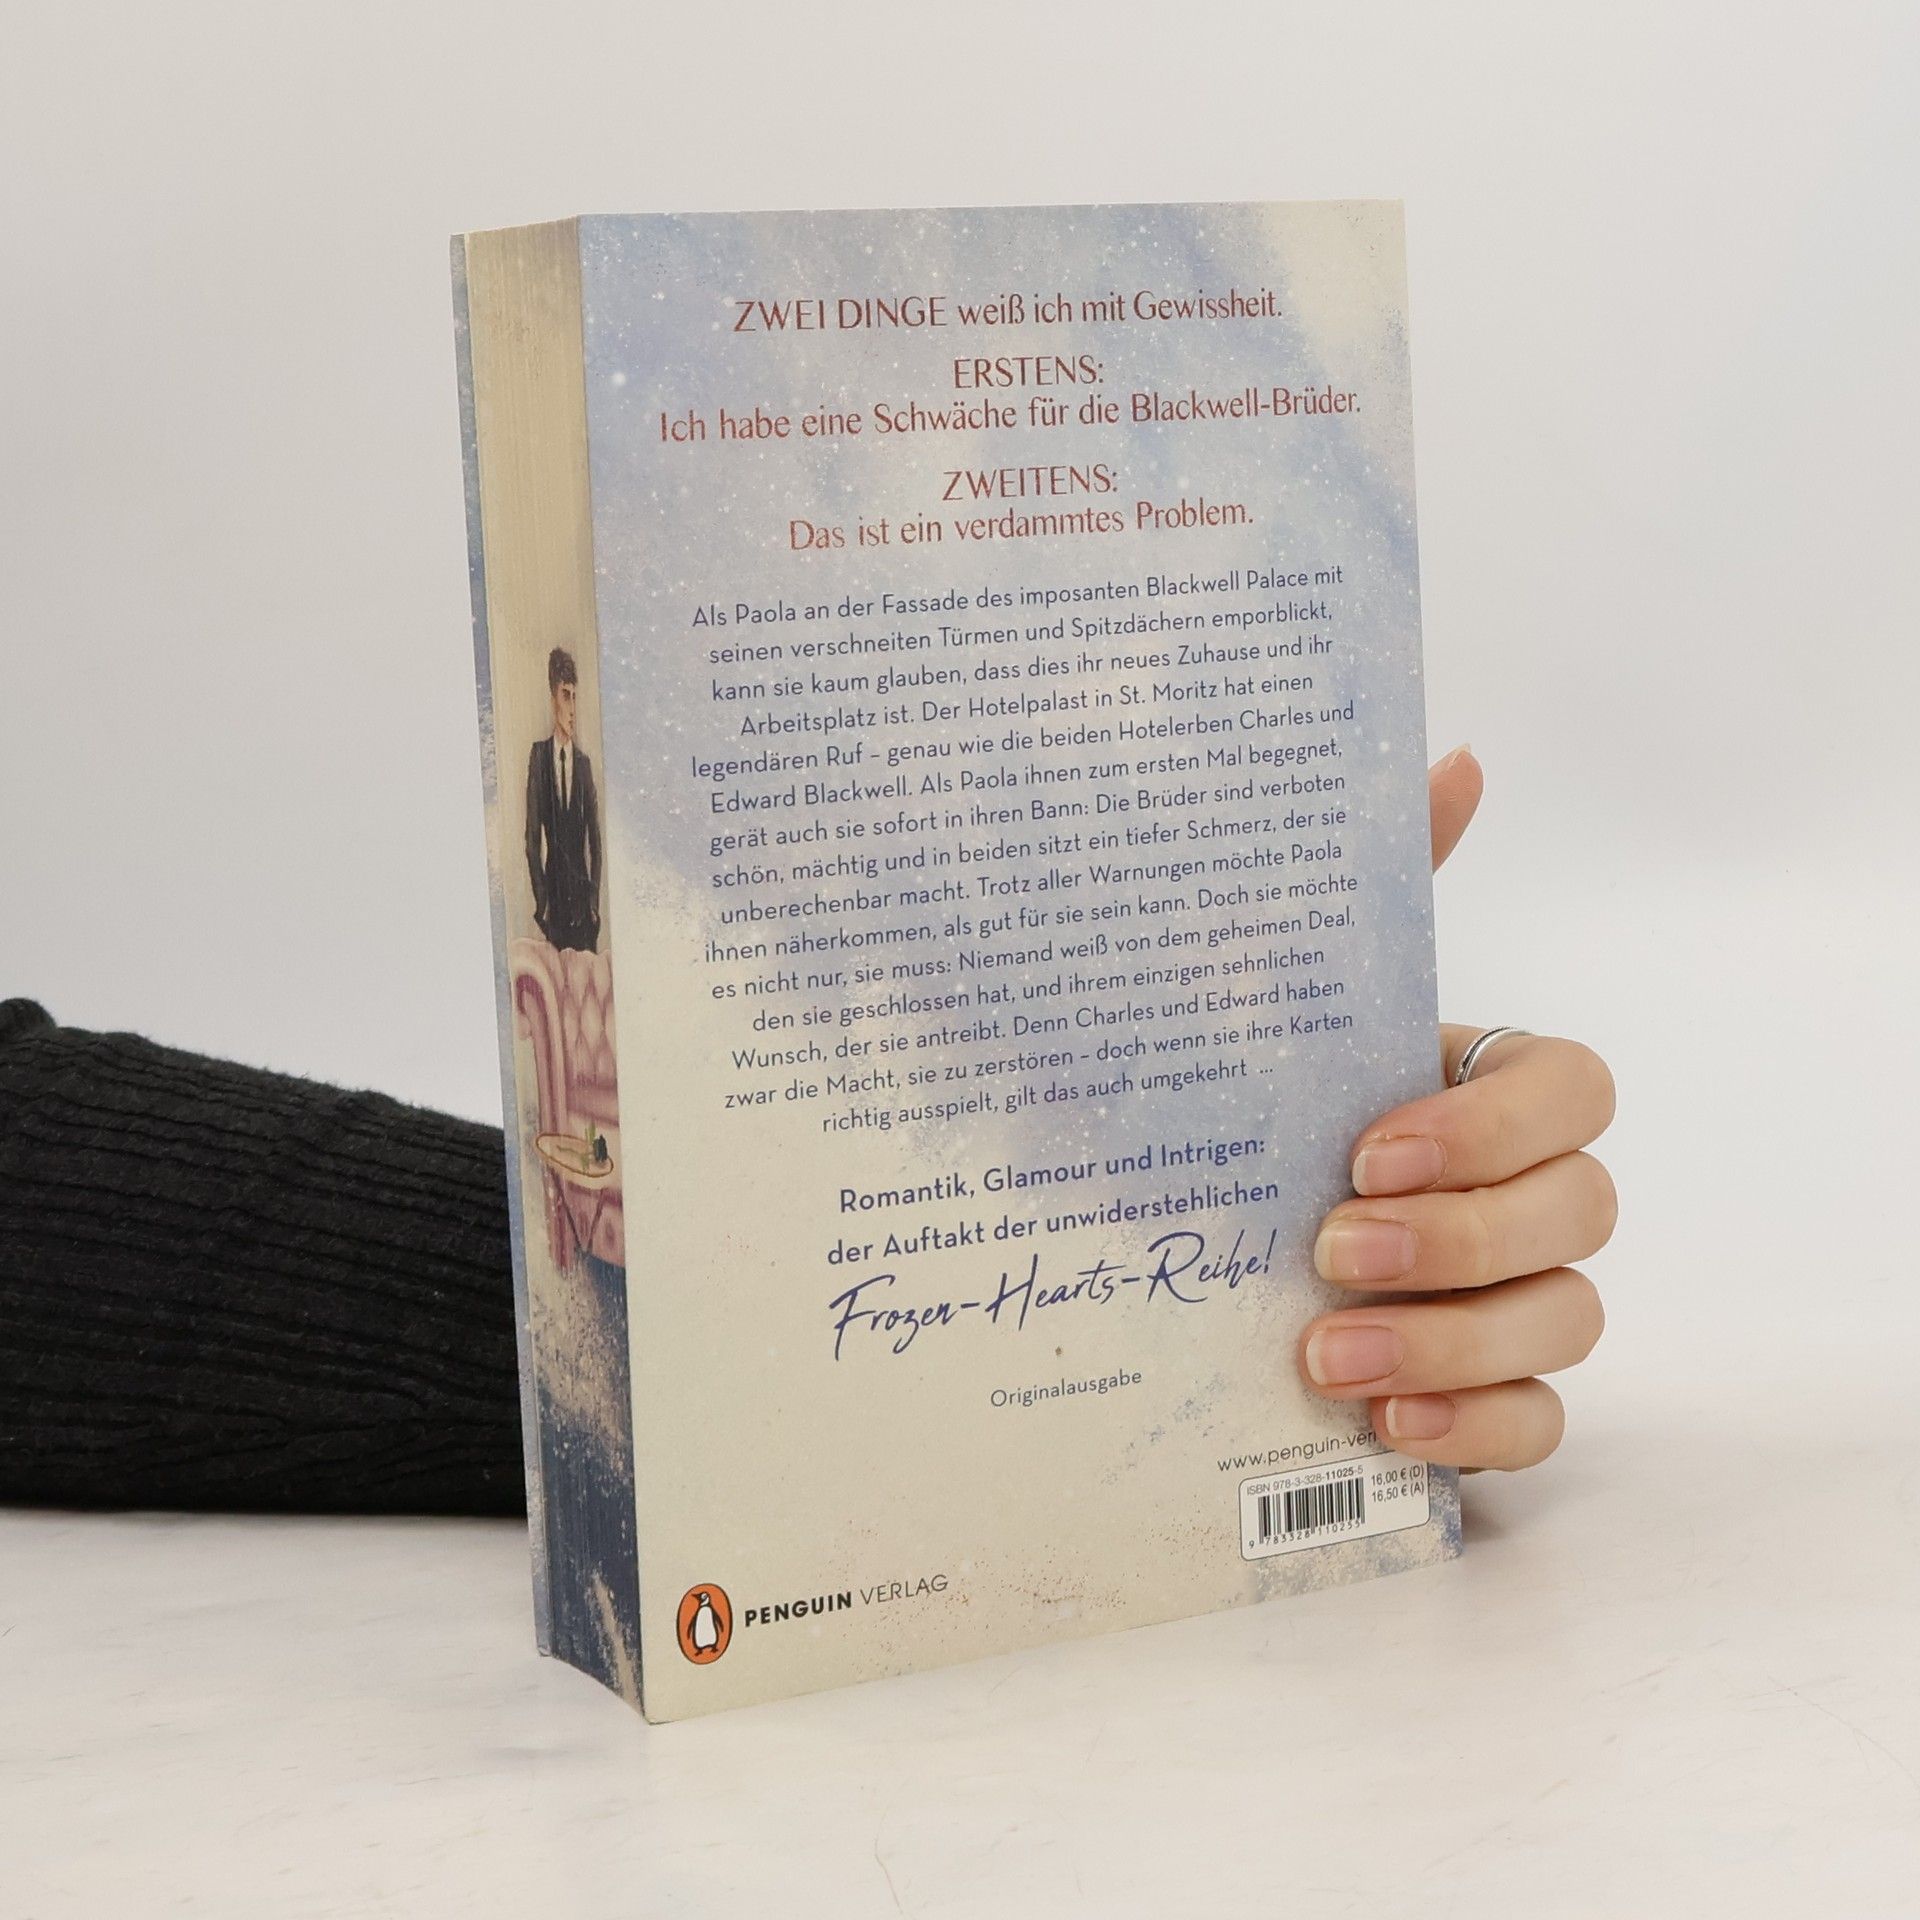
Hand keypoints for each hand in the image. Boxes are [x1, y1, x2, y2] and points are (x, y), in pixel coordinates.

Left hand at [1295, 746, 1616, 1468]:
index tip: (1368, 1146)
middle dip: (1462, 1237)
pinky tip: (1384, 1424)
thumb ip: (1374, 886)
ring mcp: (1511, 1299)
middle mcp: (1518, 1190)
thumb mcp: (1282, 994)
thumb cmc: (1249, 1097)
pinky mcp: (1482, 1395)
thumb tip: (1458, 755)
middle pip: (1582, 1211)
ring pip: (1570, 1321)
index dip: (1492, 1124)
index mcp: (1478, 1088)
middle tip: (1330, 1247)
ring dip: (1454, 1340)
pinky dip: (1476, 1427)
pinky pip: (1539, 1424)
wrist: (1165, 1219)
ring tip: (1324, 1355)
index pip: (1574, 1089)